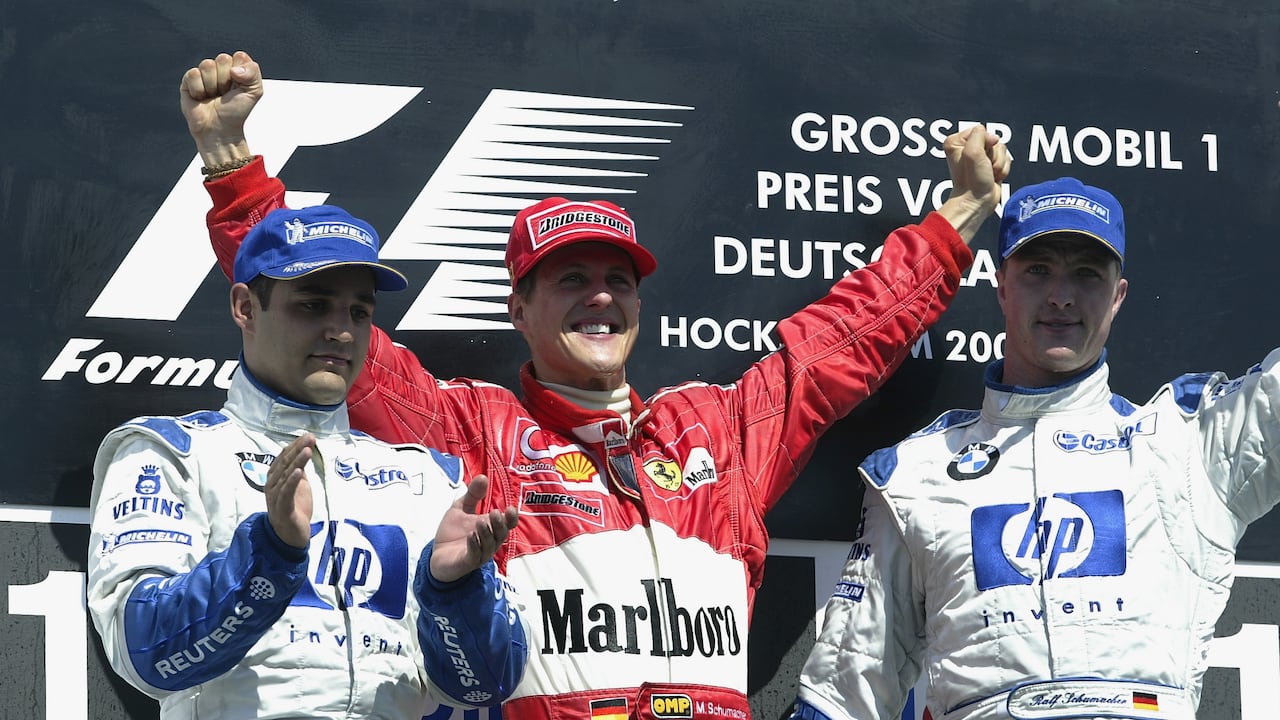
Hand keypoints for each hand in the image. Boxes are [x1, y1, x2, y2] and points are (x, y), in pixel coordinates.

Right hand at [179, 51, 261, 164]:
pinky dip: (199, 89)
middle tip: (225, 93)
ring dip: (213, 85)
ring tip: (213, 96)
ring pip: (207, 64)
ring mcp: (203, 73)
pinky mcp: (188, 80)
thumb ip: (253, 73)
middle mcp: (219, 68)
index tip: (240, 88)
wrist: (220, 129)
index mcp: (236, 68)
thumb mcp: (254, 92)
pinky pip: (193, 74)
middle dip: (226, 80)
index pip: (239, 56)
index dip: (241, 74)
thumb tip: (234, 69)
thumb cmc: (236, 111)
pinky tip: (201, 98)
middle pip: (223, 58)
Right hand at [265, 433, 314, 548]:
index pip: (284, 457)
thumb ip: (298, 468)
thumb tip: (303, 450)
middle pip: (284, 464)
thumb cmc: (294, 508)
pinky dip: (291, 482)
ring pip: (285, 476)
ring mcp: (275, 497)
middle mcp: (272, 485)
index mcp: (275, 478)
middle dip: (298, 449)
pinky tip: (299, 472)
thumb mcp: (299, 484)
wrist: (291, 535)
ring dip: (296, 462)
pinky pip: (286, 493)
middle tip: (310, 438)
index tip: (308, 435)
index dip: (295, 446)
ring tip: (307, 450)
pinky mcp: (282, 509)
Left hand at [429, 475, 518, 583]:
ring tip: (479, 522)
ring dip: (486, 533)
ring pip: (489, 545)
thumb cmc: (453, 532)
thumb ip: (473, 495)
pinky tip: (470, 536)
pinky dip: (474, 545)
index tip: (510, 508)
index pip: (508, 525)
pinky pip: (475, 555)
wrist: (437, 555)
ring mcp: (480, 554)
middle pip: (501, 535)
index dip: (511, 518)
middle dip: (499, 524)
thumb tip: (482, 476)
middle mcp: (490, 542)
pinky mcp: (468, 562)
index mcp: (491, 529)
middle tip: (494, 513)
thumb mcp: (461, 509)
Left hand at [938, 125, 1011, 243]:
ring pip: (1002, 149)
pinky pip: (1006, 159)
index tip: (980, 157)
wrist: (977, 201)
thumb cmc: (972, 180)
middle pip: (993, 140)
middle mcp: (967, 148)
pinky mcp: (990, 165)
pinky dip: (1003, 169)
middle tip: (985, 168)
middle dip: (994, 155)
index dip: (986, 142)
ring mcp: (980, 157)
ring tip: (989, 174)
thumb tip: (993, 138)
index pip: (981, 130)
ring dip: (999, 163)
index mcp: (956, 142)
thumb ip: (979, 134)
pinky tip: (993, 177)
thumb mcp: (972, 151)